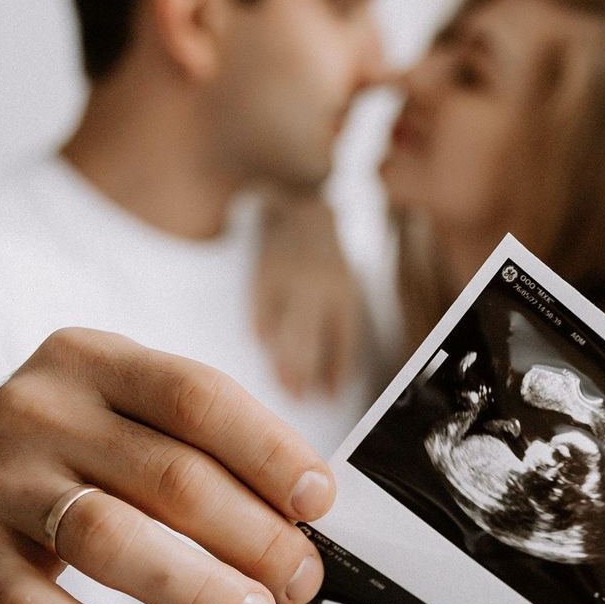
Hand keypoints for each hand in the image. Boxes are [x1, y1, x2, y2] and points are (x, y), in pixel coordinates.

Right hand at [0, 329, 335, 603]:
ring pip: (110, 539)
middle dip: (252, 535)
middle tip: (300, 581)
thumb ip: (202, 451)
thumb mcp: (127, 420)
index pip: (197, 397)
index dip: (269, 450)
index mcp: (93, 361)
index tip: (320, 501)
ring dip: (196, 588)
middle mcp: (40, 411)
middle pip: (168, 476)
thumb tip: (303, 519)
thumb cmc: (74, 457)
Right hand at [254, 190, 364, 397]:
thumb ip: (338, 326)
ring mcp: (290, 279)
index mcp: (345, 291)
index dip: (337, 372)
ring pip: (284, 331)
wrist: (301, 204)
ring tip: (282, 386)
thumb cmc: (325, 257)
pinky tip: (262, 347)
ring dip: (282, 363)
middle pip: (311, 342)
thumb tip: (332, 379)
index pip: (344, 340)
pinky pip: (260, 310)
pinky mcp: (263, 272)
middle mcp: (319, 287)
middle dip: (305, 375)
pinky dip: (260, 331)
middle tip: (298, 399)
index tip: (330, 397)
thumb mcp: (343, 286)